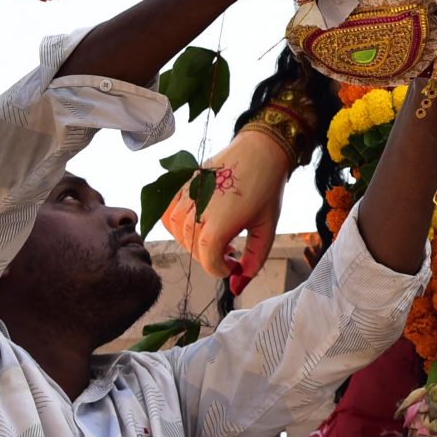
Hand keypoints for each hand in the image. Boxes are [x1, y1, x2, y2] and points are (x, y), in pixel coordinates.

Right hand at [158, 127, 290, 281]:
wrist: (261, 149)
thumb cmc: (267, 187)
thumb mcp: (267, 227)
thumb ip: (254, 261)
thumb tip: (237, 286)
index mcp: (220, 222)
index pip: (208, 261)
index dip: (221, 270)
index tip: (233, 264)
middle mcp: (198, 210)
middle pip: (194, 250)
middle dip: (212, 257)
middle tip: (232, 250)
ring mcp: (187, 196)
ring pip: (179, 234)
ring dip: (195, 242)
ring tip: (217, 236)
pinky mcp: (183, 186)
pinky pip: (169, 214)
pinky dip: (179, 225)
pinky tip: (199, 224)